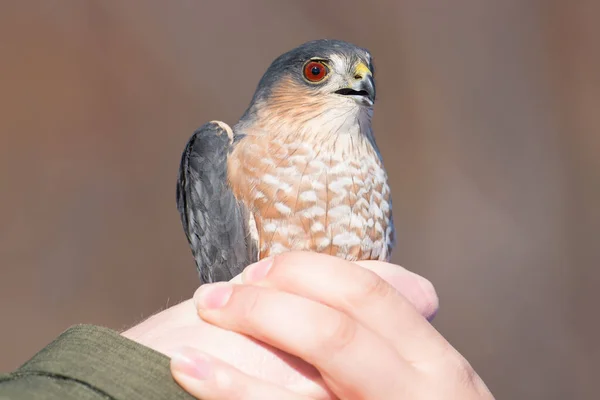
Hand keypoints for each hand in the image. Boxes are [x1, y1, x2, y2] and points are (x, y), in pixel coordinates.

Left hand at [170, 252, 493, 399]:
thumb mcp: (419, 377)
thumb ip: (401, 335)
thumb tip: (417, 291)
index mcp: (435, 364)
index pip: (369, 296)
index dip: (306, 274)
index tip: (257, 272)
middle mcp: (410, 395)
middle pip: (333, 335)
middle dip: (263, 308)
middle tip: (213, 299)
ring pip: (305, 389)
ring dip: (236, 362)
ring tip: (186, 343)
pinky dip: (232, 393)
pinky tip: (193, 376)